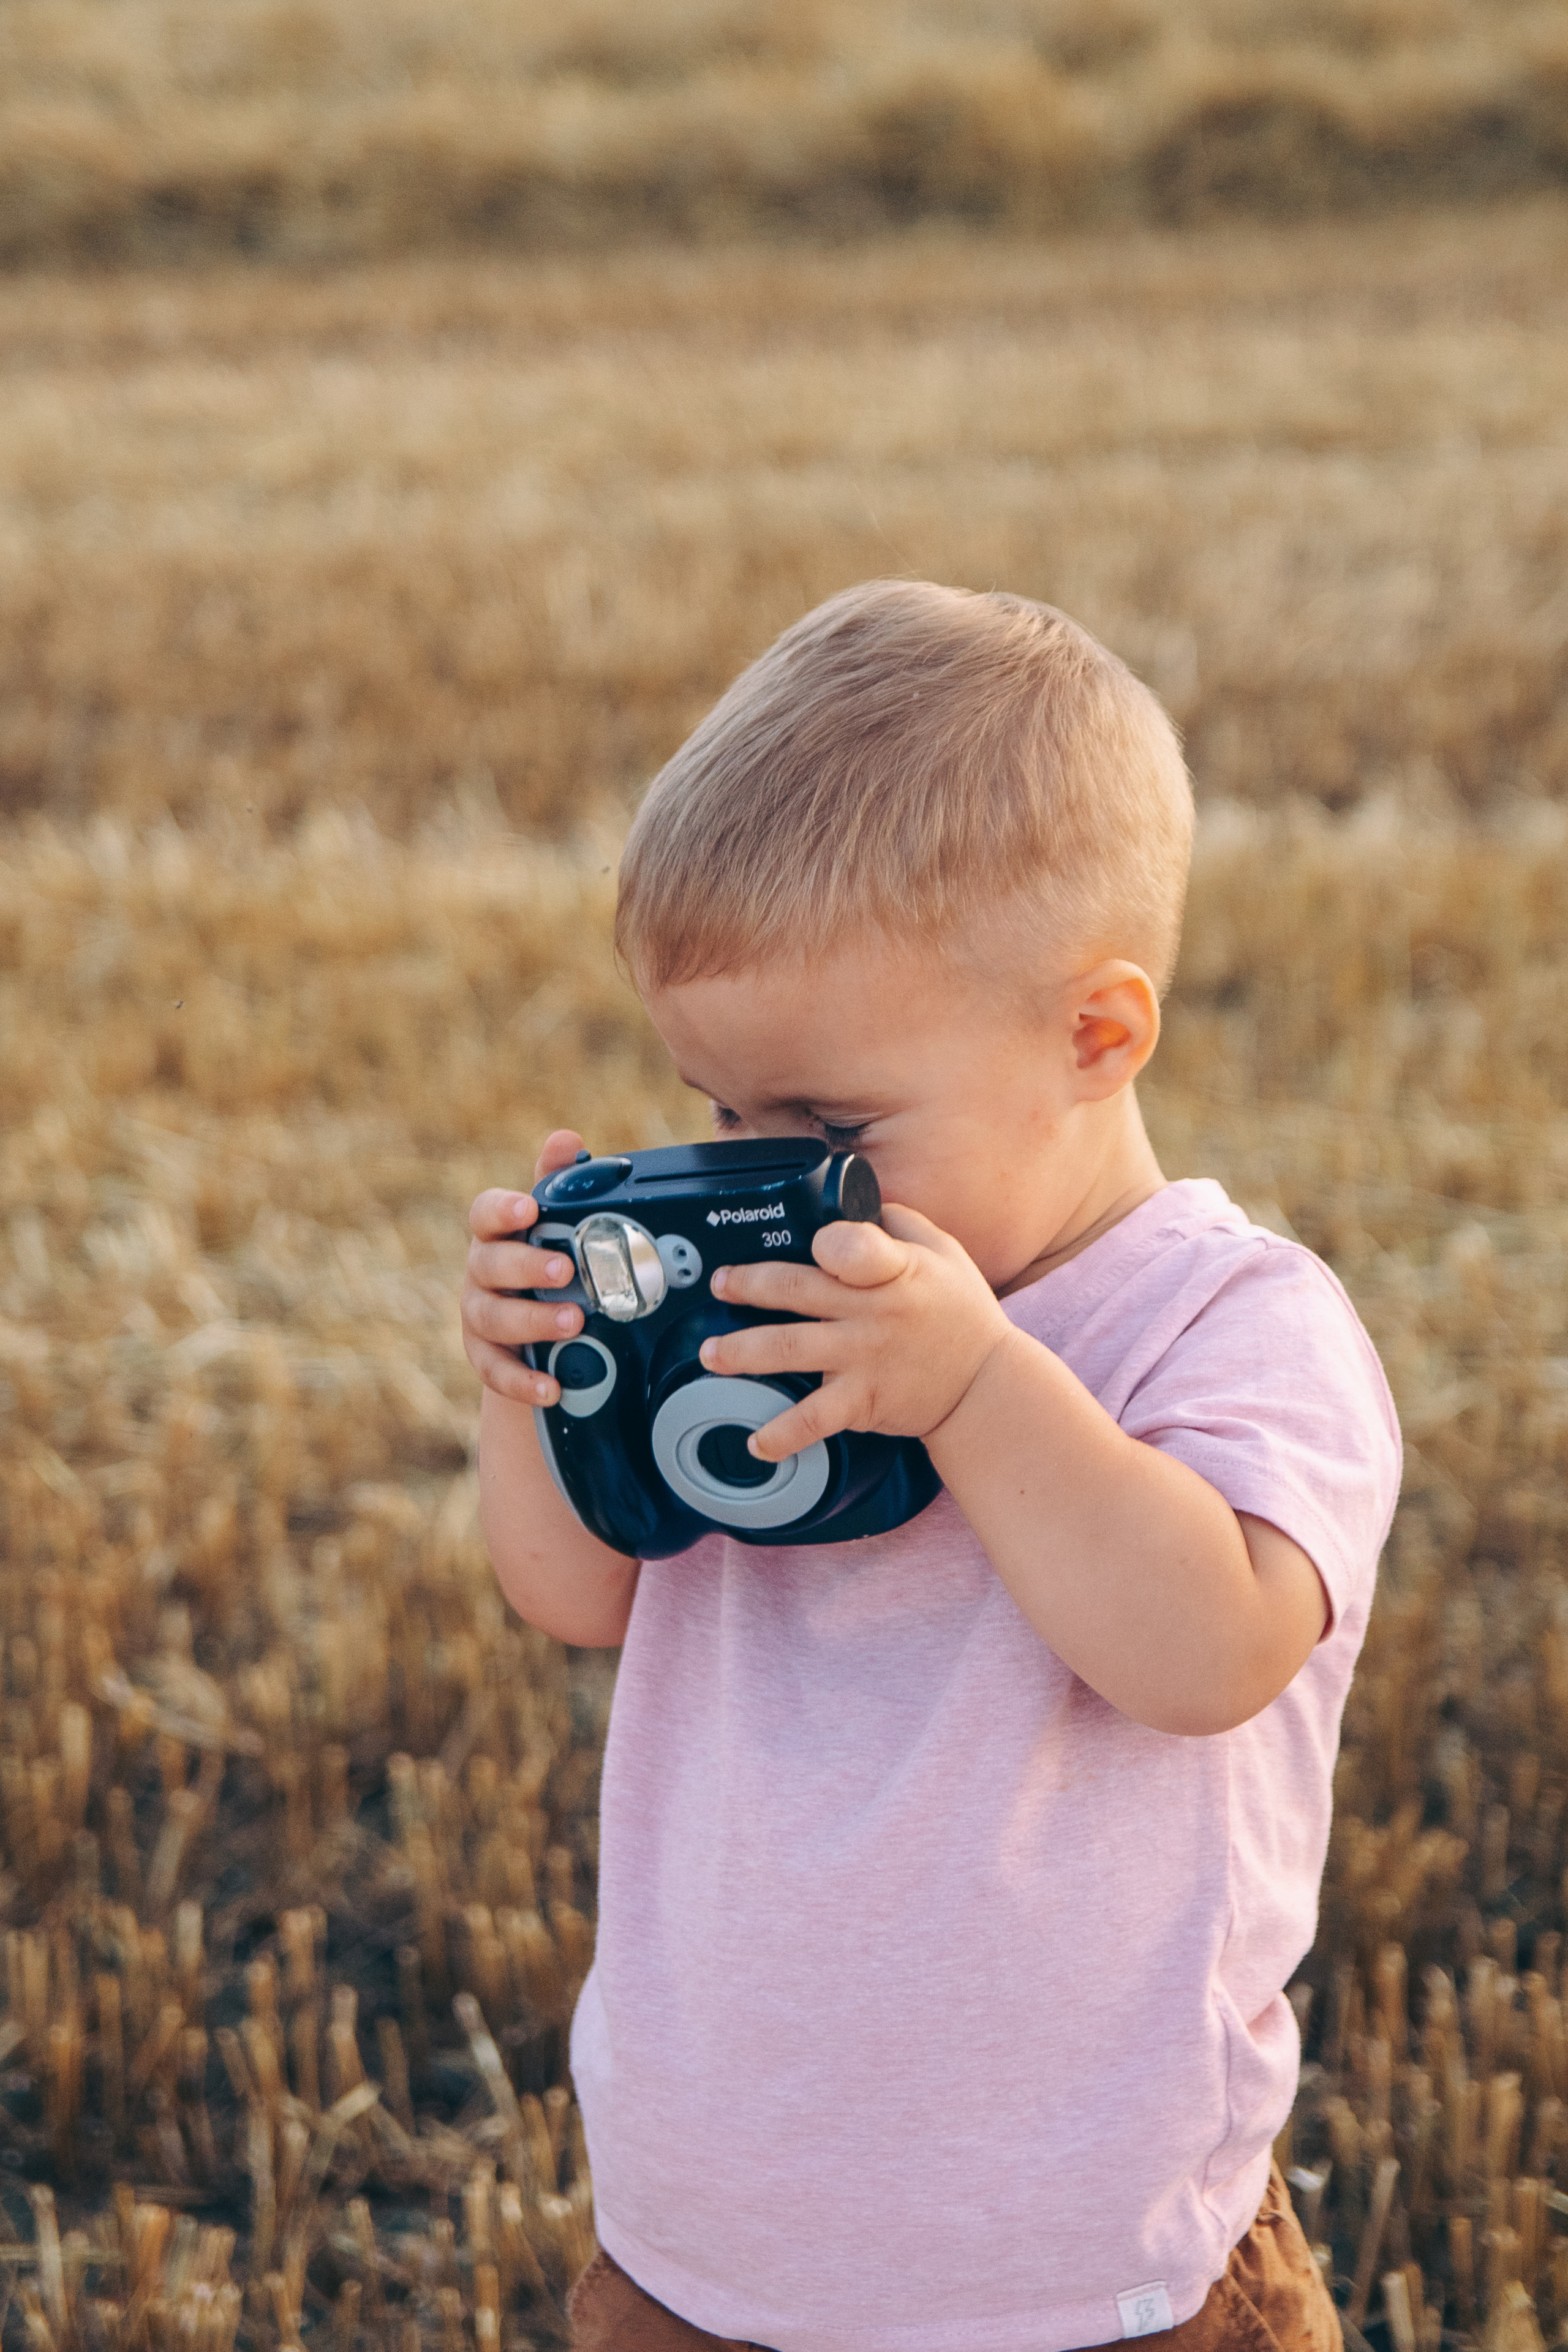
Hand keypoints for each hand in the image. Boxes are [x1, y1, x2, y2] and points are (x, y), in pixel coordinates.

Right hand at [462, 1130, 588, 1407]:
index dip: (503, 1209)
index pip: (485, 1213)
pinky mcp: (485, 1356)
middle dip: (527, 1267)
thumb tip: (566, 1139)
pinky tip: (551, 1386)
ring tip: (575, 1323)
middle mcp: (481, 1271)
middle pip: (490, 1265)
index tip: (528, 1209)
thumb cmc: (549, 1261)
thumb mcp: (557, 1223)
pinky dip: (522, 1380)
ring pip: (493, 1317)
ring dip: (533, 1321)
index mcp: (497, 1232)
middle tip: (566, 1271)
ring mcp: (479, 1315)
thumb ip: (559, 1183)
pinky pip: (495, 1370)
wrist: (538, 1327)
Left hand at [698, 1206, 1014, 1461]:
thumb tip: (860, 1197)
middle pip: (797, 1291)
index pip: (854, 1247)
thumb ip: (899, 1221)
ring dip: (742, 1352)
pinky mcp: (862, 1401)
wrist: (986, 1385)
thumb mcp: (943, 1252)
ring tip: (710, 1355)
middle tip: (720, 1285)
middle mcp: (873, 1311)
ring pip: (789, 1349)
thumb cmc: (961, 1313)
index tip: (807, 1241)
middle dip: (748, 1285)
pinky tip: (756, 1442)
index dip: (827, 1243)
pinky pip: (813, 1419)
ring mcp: (863, 1357)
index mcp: (895, 1268)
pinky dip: (781, 1434)